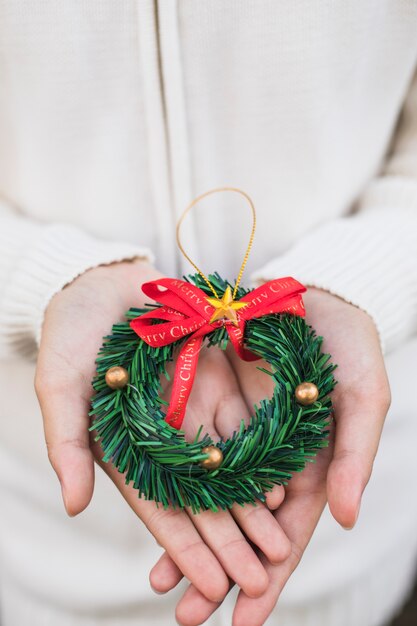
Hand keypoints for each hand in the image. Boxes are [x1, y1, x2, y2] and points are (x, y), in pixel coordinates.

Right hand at [34, 260, 290, 604]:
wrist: (102, 282)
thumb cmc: (72, 333)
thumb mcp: (60, 385)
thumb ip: (69, 442)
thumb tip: (72, 505)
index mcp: (125, 449)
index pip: (158, 509)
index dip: (185, 548)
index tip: (212, 585)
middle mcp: (162, 438)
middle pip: (201, 499)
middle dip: (229, 541)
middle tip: (259, 579)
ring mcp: (191, 411)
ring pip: (228, 469)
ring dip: (252, 508)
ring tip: (278, 546)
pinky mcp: (213, 383)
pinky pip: (242, 424)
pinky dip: (261, 455)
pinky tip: (284, 483)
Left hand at [151, 287, 390, 625]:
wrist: (313, 293)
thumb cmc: (348, 345)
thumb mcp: (362, 396)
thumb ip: (355, 455)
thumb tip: (348, 519)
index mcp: (313, 468)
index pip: (289, 535)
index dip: (269, 578)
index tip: (245, 620)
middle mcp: (273, 461)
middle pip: (243, 528)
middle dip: (219, 573)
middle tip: (188, 617)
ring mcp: (242, 436)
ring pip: (212, 499)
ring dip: (189, 541)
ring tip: (159, 583)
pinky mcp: (215, 409)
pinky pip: (192, 453)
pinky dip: (176, 484)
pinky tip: (155, 512)